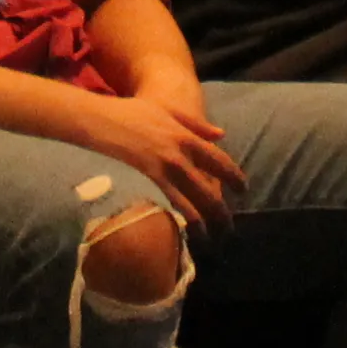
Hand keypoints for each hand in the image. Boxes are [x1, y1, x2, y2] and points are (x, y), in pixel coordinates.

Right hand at [72, 90, 242, 233]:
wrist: (104, 120)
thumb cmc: (135, 112)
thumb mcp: (170, 110)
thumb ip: (197, 124)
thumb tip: (222, 134)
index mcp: (187, 136)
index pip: (219, 161)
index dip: (234, 177)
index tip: (243, 189)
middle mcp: (180, 155)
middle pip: (210, 188)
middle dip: (223, 211)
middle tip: (230, 226)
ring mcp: (165, 170)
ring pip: (194, 202)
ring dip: (207, 222)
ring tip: (216, 237)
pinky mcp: (149, 180)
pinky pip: (172, 204)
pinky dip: (185, 219)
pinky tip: (190, 231)